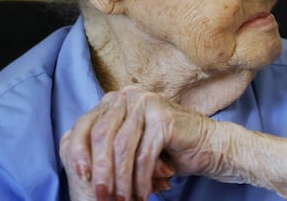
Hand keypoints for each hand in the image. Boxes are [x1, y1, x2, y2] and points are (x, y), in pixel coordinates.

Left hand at [59, 86, 222, 200]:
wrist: (210, 146)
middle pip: (102, 137)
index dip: (79, 154)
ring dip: (121, 180)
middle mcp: (129, 96)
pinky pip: (144, 155)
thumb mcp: (132, 145)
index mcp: (116, 100)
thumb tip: (76, 164)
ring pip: (122, 149)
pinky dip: (141, 179)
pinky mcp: (163, 118)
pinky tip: (143, 194)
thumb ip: (107, 145)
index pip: (86, 125)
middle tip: (102, 198)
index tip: (80, 180)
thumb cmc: (169, 149)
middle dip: (101, 173)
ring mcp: (147, 104)